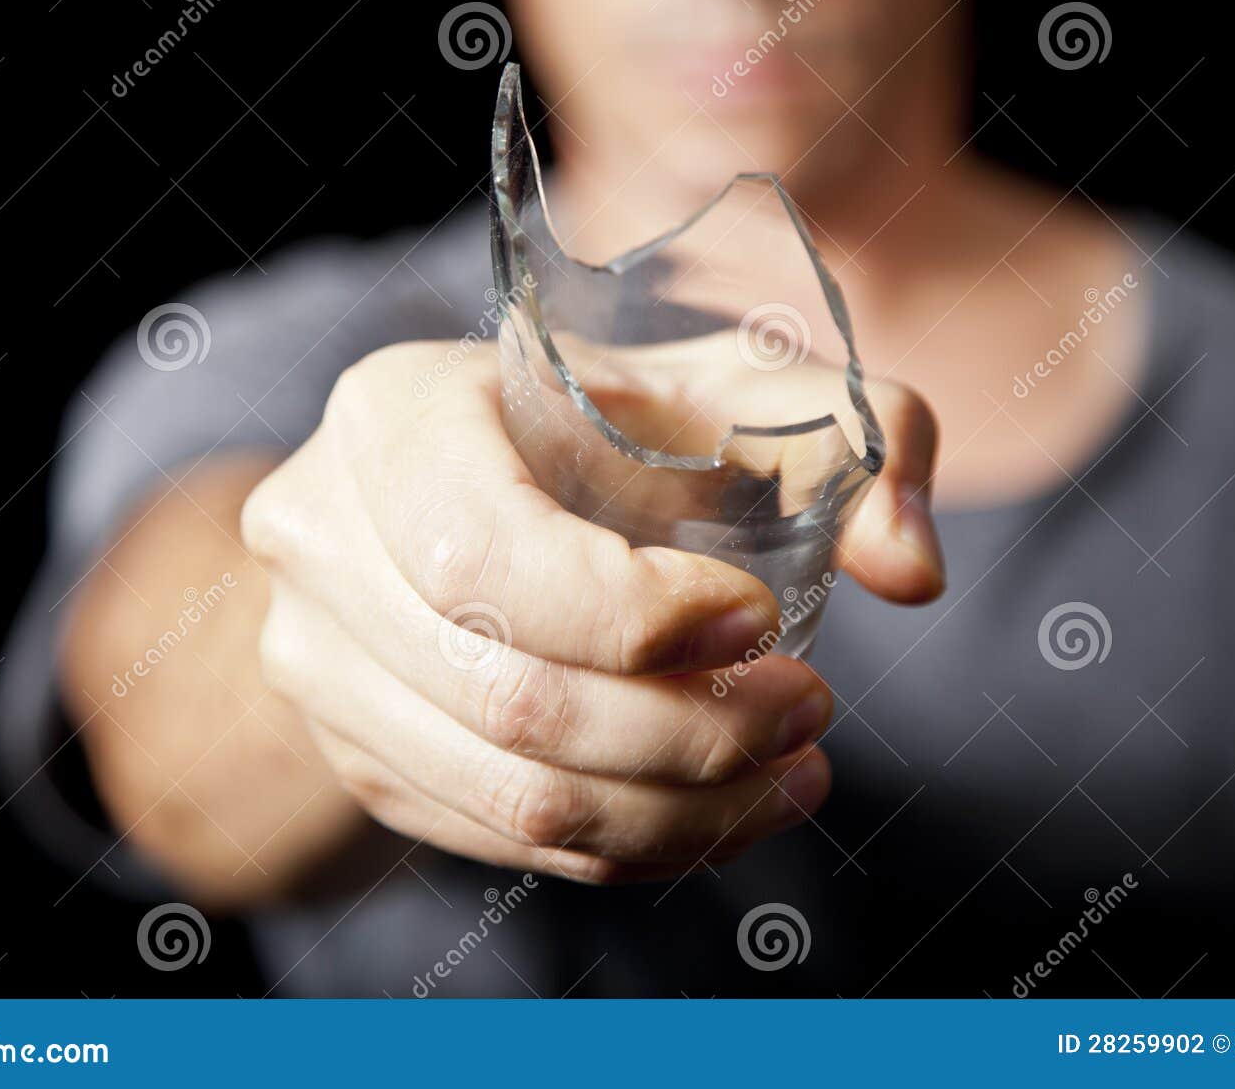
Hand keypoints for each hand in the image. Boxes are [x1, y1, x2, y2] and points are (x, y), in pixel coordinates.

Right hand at [241, 340, 941, 883]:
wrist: (488, 486)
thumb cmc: (620, 426)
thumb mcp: (738, 389)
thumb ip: (862, 430)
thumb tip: (912, 571)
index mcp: (393, 417)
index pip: (488, 558)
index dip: (639, 618)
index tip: (761, 617)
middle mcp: (323, 539)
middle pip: (510, 699)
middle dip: (692, 731)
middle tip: (809, 710)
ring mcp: (322, 662)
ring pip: (512, 796)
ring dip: (682, 809)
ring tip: (792, 769)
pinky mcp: (362, 754)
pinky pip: (503, 843)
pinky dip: (635, 845)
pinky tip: (725, 807)